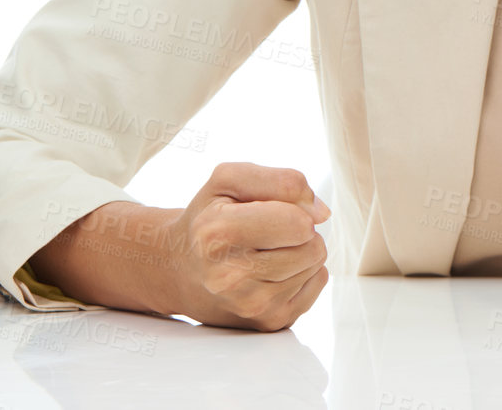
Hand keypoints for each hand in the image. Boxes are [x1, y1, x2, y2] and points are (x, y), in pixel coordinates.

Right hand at [161, 162, 331, 331]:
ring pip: (317, 264)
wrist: (179, 269)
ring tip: (266, 250)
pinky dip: (302, 272)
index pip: (299, 224)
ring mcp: (250, 305)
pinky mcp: (268, 322)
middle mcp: (230, 277)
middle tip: (268, 231)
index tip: (273, 208)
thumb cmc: (210, 217)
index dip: (296, 208)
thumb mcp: (229, 179)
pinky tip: (272, 271)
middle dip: (300, 231)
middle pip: (313, 246)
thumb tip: (321, 214)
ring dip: (300, 250)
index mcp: (217, 234)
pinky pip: (317, 283)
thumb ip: (280, 181)